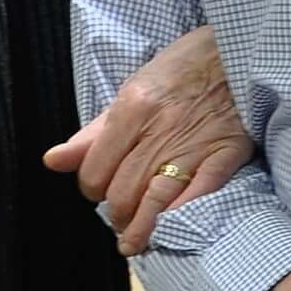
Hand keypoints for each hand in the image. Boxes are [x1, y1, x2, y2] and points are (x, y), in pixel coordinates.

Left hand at [45, 26, 255, 254]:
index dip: (90, 189)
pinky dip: (178, 217)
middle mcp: (159, 130)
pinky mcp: (225, 153)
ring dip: (139, 229)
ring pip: (154, 202)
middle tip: (118, 217)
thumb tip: (54, 161)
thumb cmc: (182, 68)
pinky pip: (197, 196)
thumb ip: (93, 133)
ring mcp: (193, 144)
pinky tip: (168, 229)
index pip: (95, 171)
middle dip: (115, 213)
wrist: (237, 50)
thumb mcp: (131, 89)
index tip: (97, 191)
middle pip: (122, 192)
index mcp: (131, 110)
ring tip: (132, 241)